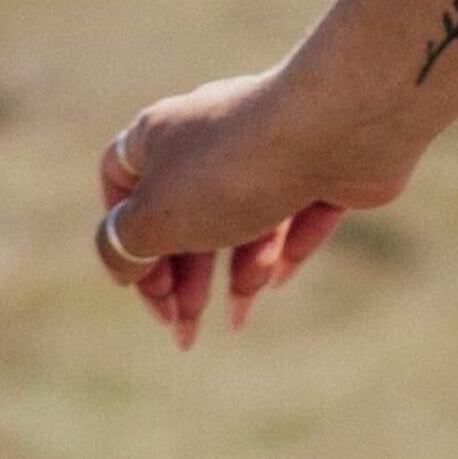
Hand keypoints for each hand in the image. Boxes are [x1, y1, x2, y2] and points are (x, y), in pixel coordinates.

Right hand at [94, 70, 409, 350]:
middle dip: (183, 276)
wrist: (336, 129)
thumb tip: (124, 263)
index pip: (122, 184)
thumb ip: (124, 246)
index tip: (135, 281)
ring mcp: (273, 147)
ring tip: (239, 318)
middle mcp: (214, 134)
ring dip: (236, 272)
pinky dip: (287, 248)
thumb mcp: (154, 221)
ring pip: (244, 218)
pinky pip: (299, 212)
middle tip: (185, 329)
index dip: (122, 238)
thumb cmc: (231, 173)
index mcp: (159, 135)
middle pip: (186, 213)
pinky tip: (279, 279)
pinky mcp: (324, 163)